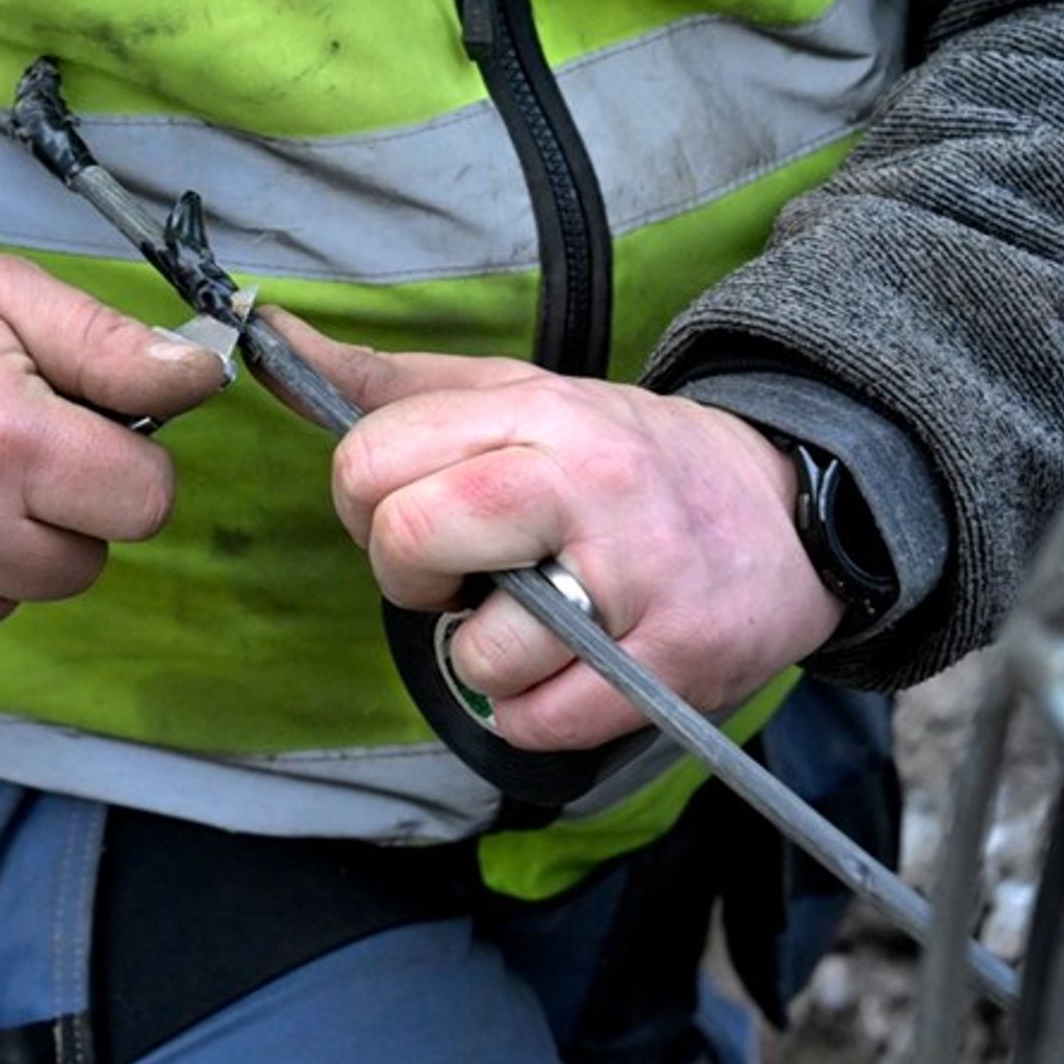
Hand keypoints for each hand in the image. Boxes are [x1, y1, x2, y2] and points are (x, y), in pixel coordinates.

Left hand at [266, 311, 843, 749]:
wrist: (788, 510)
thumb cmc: (627, 459)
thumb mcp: (520, 396)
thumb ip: (394, 384)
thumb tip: (274, 341)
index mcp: (539, 410)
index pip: (372, 455)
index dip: (363, 501)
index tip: (409, 512)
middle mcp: (587, 484)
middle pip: (409, 538)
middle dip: (407, 577)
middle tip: (460, 574)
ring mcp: (636, 579)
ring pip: (478, 653)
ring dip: (485, 657)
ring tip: (537, 618)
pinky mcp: (674, 664)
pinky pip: (539, 722)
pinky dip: (534, 712)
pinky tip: (570, 666)